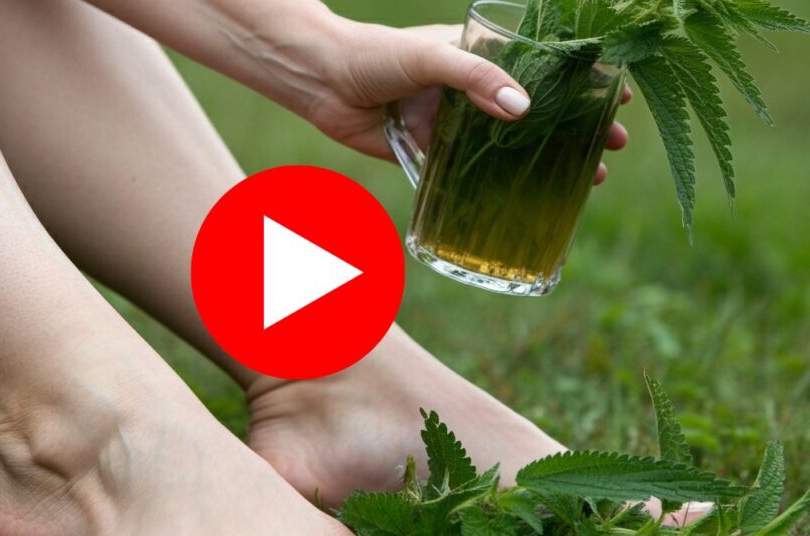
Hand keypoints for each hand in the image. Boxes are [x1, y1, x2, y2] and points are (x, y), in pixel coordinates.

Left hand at [309, 22, 629, 183]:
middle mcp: (472, 91)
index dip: (581, 83)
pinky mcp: (431, 152)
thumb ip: (475, 78)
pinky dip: (498, 186)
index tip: (617, 96)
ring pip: (509, 146)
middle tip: (614, 148)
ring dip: (545, 161)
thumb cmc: (376, 54)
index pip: (543, 68)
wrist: (322, 81)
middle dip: (575, 129)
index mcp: (479, 57)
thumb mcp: (432, 56)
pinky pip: (470, 172)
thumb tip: (523, 109)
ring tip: (588, 178)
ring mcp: (454, 123)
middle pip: (536, 112)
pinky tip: (526, 201)